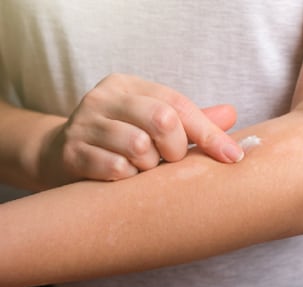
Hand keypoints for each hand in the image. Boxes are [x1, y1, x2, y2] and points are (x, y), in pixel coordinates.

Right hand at [38, 74, 242, 185]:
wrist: (62, 154)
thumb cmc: (119, 139)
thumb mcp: (152, 123)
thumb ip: (190, 121)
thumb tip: (231, 114)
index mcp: (128, 85)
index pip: (178, 104)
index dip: (209, 133)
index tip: (232, 157)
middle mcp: (104, 98)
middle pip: (161, 119)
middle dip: (174, 148)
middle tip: (167, 159)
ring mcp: (84, 124)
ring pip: (139, 146)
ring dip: (149, 166)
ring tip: (141, 167)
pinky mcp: (72, 152)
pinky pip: (116, 169)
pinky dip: (128, 178)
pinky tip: (122, 176)